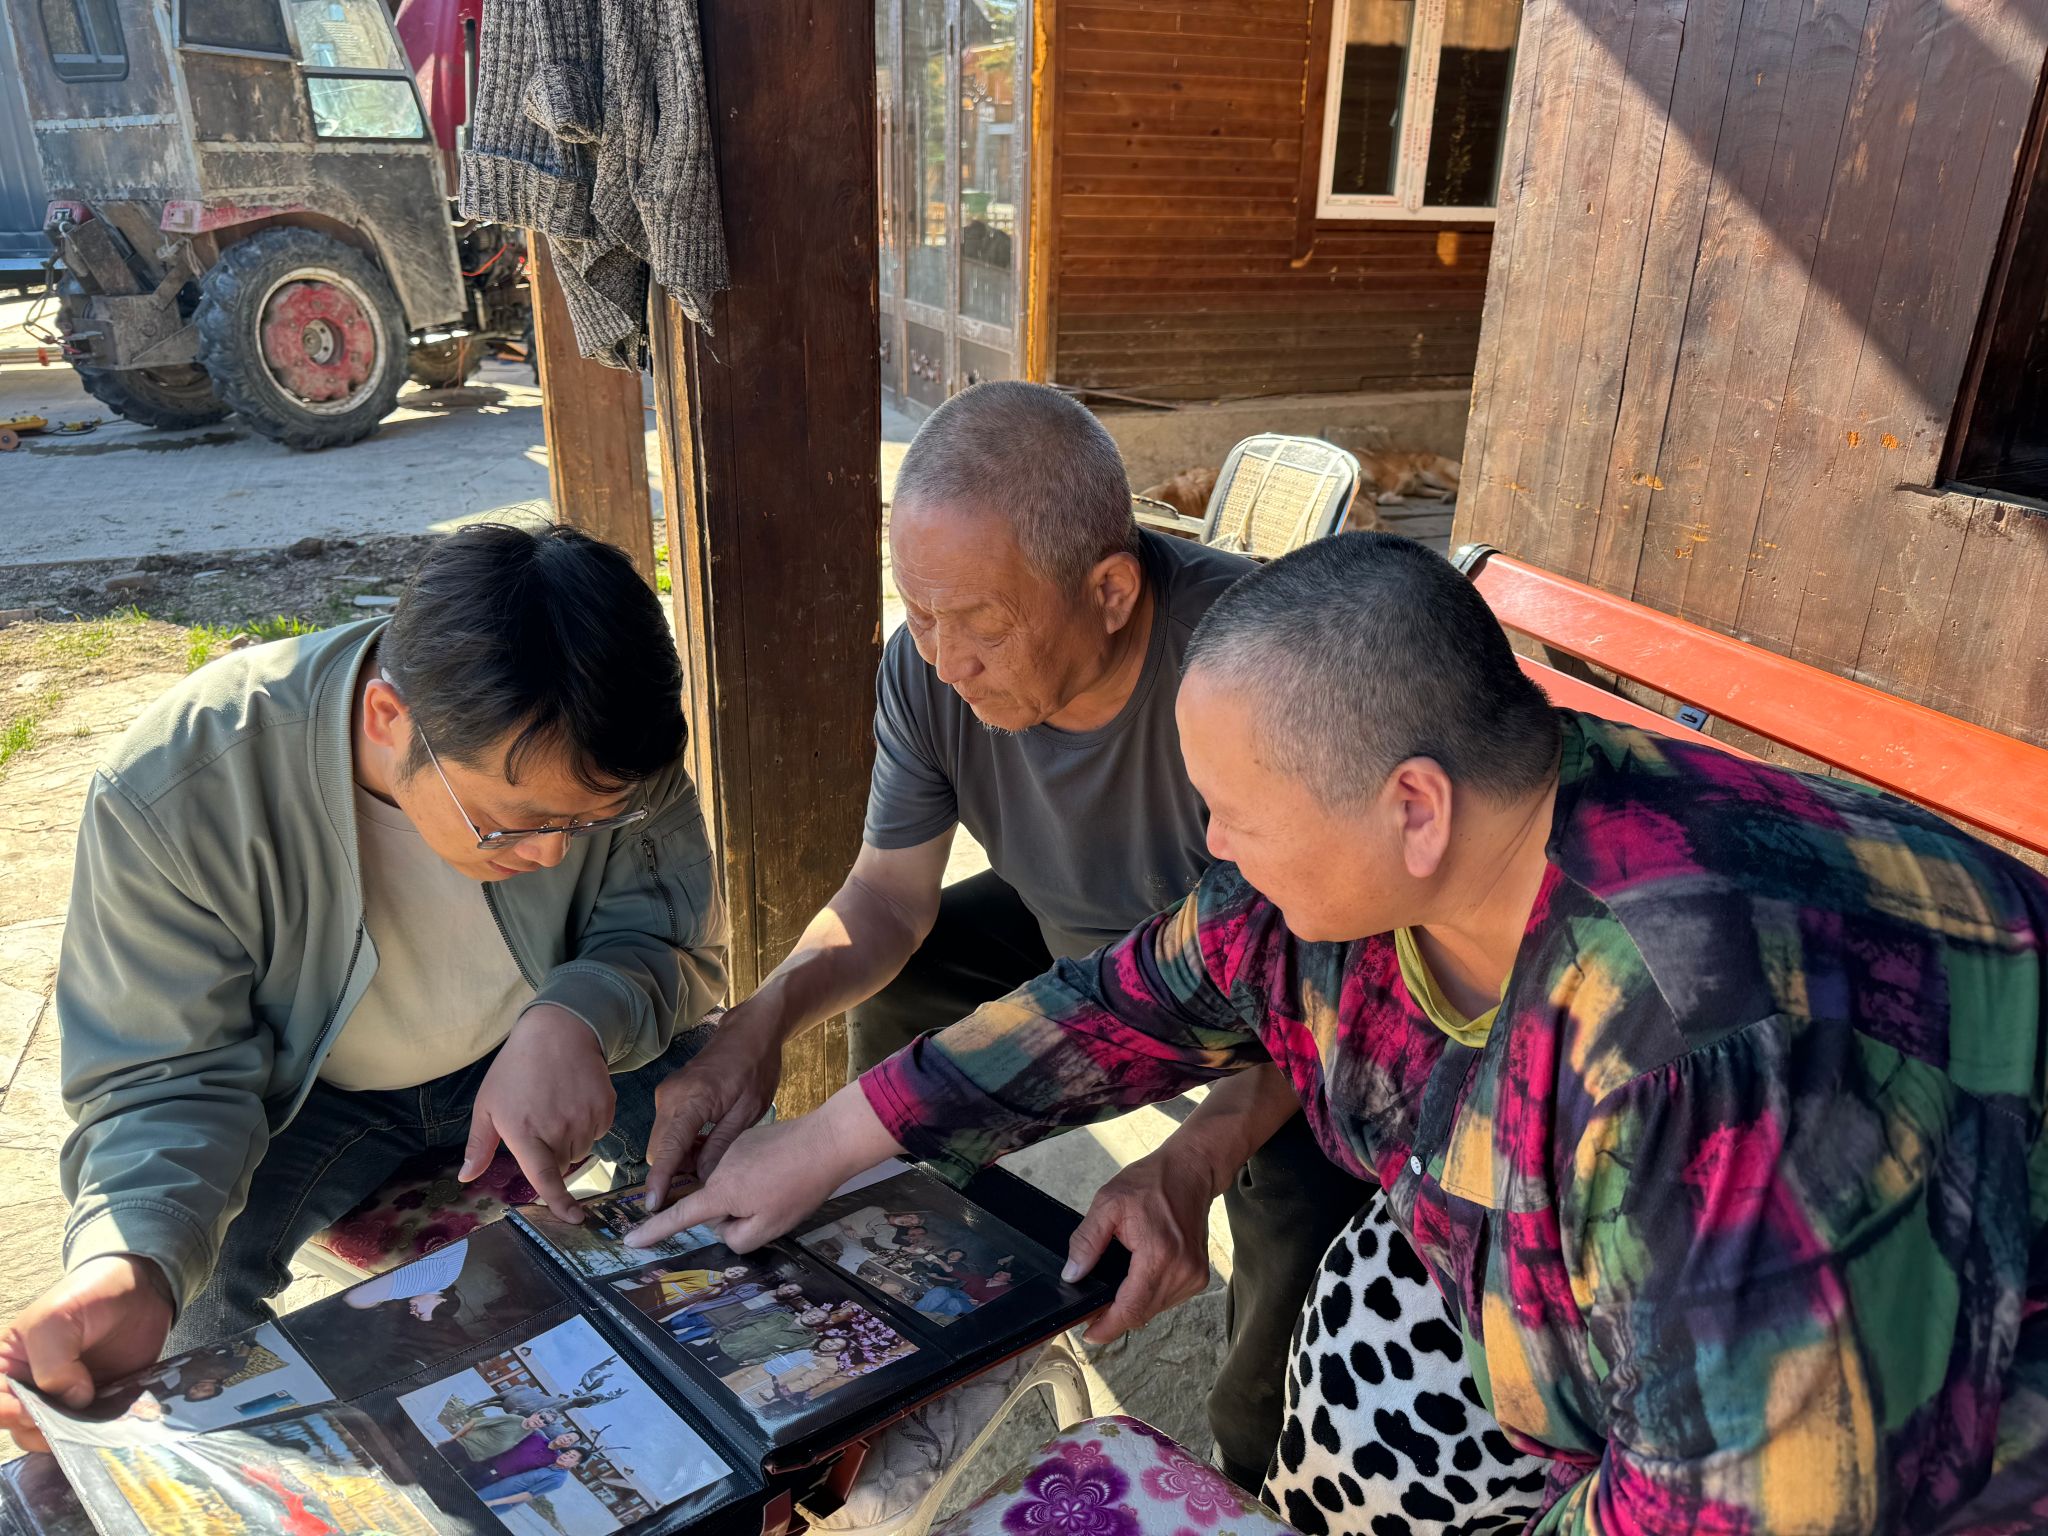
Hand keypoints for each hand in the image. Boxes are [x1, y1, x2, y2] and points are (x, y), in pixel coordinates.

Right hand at [0, 1257, 175, 1452]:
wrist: (139, 1288)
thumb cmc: (86, 1295)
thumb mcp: (53, 1320)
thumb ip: (52, 1363)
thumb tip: (73, 1400)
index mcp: (8, 1368)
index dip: (8, 1413)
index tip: (29, 1411)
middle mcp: (32, 1389)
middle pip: (22, 1427)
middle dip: (41, 1430)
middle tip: (66, 1421)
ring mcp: (66, 1400)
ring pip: (56, 1436)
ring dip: (71, 1436)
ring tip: (90, 1424)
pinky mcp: (99, 1404)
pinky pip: (93, 1429)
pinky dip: (100, 1432)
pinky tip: (110, 1427)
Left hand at [464, 1004, 615, 1220]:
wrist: (558, 1030)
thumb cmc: (516, 1069)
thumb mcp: (487, 1104)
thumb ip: (479, 1145)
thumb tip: (467, 1177)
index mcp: (525, 1133)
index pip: (545, 1178)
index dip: (559, 1203)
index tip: (573, 1219)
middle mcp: (558, 1130)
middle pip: (563, 1165)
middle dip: (553, 1154)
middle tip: (541, 1123)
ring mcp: (585, 1118)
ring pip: (582, 1149)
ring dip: (571, 1140)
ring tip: (557, 1107)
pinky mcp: (605, 1107)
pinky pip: (599, 1131)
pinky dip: (589, 1124)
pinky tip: (575, 1100)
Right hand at [628, 1083, 901, 1251]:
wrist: (826, 1141)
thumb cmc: (799, 1188)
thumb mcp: (768, 1228)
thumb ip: (735, 1237)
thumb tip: (723, 1226)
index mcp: (719, 1191)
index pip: (679, 1215)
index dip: (655, 1231)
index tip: (631, 1240)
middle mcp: (717, 1167)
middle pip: (711, 1202)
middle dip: (730, 1212)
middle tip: (769, 1207)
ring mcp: (730, 1149)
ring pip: (727, 1185)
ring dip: (744, 1194)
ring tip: (780, 1188)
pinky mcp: (746, 1138)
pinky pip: (738, 1167)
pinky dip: (753, 1176)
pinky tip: (780, 1172)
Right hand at [643, 1000, 785, 1210]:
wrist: (750, 1031)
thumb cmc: (755, 1068)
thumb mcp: (748, 1111)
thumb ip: (722, 1146)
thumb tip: (703, 1177)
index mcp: (690, 1101)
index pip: (667, 1150)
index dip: (659, 1182)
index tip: (652, 1208)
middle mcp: (670, 1097)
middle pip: (658, 1150)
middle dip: (673, 1173)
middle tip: (701, 1186)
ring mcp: (667, 1094)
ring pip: (662, 1141)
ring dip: (678, 1158)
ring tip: (709, 1165)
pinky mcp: (671, 1094)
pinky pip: (668, 1128)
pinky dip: (681, 1143)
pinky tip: (705, 1147)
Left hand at [1064, 1139, 1224, 1344]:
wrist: (1191, 1171)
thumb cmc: (1152, 1182)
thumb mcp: (1108, 1203)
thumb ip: (1087, 1241)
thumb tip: (1072, 1275)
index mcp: (1159, 1254)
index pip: (1131, 1308)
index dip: (1108, 1326)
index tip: (1089, 1334)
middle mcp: (1182, 1270)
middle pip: (1142, 1313)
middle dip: (1115, 1316)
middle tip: (1093, 1309)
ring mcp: (1194, 1276)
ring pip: (1155, 1309)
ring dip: (1133, 1305)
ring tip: (1115, 1287)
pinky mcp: (1199, 1276)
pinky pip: (1167, 1299)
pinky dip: (1148, 1295)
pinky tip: (1137, 1279)